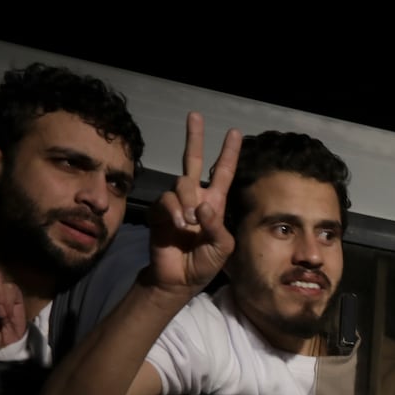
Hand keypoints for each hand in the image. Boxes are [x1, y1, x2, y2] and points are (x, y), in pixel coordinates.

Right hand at [146, 113, 242, 293]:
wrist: (179, 279)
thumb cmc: (204, 264)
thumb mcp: (222, 248)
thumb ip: (217, 228)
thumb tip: (202, 207)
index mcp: (214, 204)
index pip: (222, 173)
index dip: (228, 154)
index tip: (234, 132)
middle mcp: (195, 198)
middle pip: (192, 161)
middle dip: (195, 138)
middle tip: (195, 115)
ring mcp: (176, 203)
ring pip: (181, 183)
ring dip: (187, 200)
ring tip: (189, 223)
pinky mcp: (159, 212)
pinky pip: (166, 200)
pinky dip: (173, 211)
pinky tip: (179, 225)